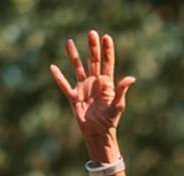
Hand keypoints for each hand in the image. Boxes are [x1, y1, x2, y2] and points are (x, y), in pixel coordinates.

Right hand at [50, 30, 135, 152]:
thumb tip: (131, 78)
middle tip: (91, 33)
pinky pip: (64, 85)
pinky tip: (52, 67)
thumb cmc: (110, 121)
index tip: (106, 37)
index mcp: (107, 83)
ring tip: (69, 42)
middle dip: (92, 48)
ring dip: (74, 56)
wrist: (98, 134)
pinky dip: (58, 77)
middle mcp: (94, 83)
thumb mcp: (118, 105)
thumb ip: (122, 91)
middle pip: (93, 61)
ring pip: (78, 68)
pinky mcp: (74, 97)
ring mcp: (83, 88)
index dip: (107, 50)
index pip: (107, 63)